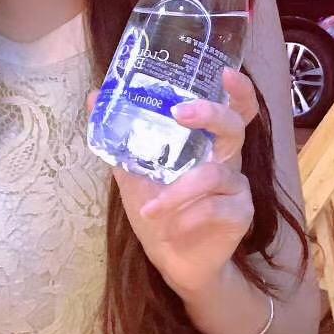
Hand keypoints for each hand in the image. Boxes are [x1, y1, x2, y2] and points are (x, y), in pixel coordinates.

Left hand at [88, 68, 258, 298]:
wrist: (172, 260)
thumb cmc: (159, 211)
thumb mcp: (134, 173)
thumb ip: (120, 139)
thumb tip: (92, 97)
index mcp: (208, 143)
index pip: (233, 108)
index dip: (237, 89)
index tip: (223, 72)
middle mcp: (227, 159)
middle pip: (234, 126)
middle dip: (210, 114)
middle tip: (179, 113)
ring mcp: (237, 186)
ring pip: (214, 174)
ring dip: (178, 192)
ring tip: (151, 209)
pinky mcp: (240, 214)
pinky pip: (216, 209)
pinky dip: (188, 217)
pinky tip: (172, 227)